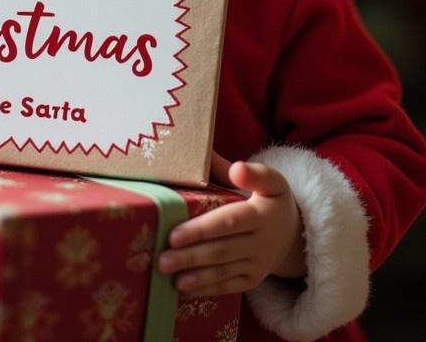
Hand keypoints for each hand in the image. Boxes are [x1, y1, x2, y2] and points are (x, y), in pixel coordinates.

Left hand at [157, 151, 306, 295]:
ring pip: (222, 271)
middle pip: (221, 250)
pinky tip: (183, 287)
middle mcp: (260, 243)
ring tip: (167, 274)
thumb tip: (235, 168)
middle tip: (162, 259)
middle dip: (190, 256)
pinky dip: (205, 287)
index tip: (174, 234)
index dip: (202, 230)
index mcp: (261, 214)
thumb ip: (254, 172)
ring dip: (194, 274)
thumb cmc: (272, 200)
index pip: (229, 222)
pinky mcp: (252, 280)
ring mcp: (256, 265)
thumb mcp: (272, 181)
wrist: (294, 234)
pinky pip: (227, 286)